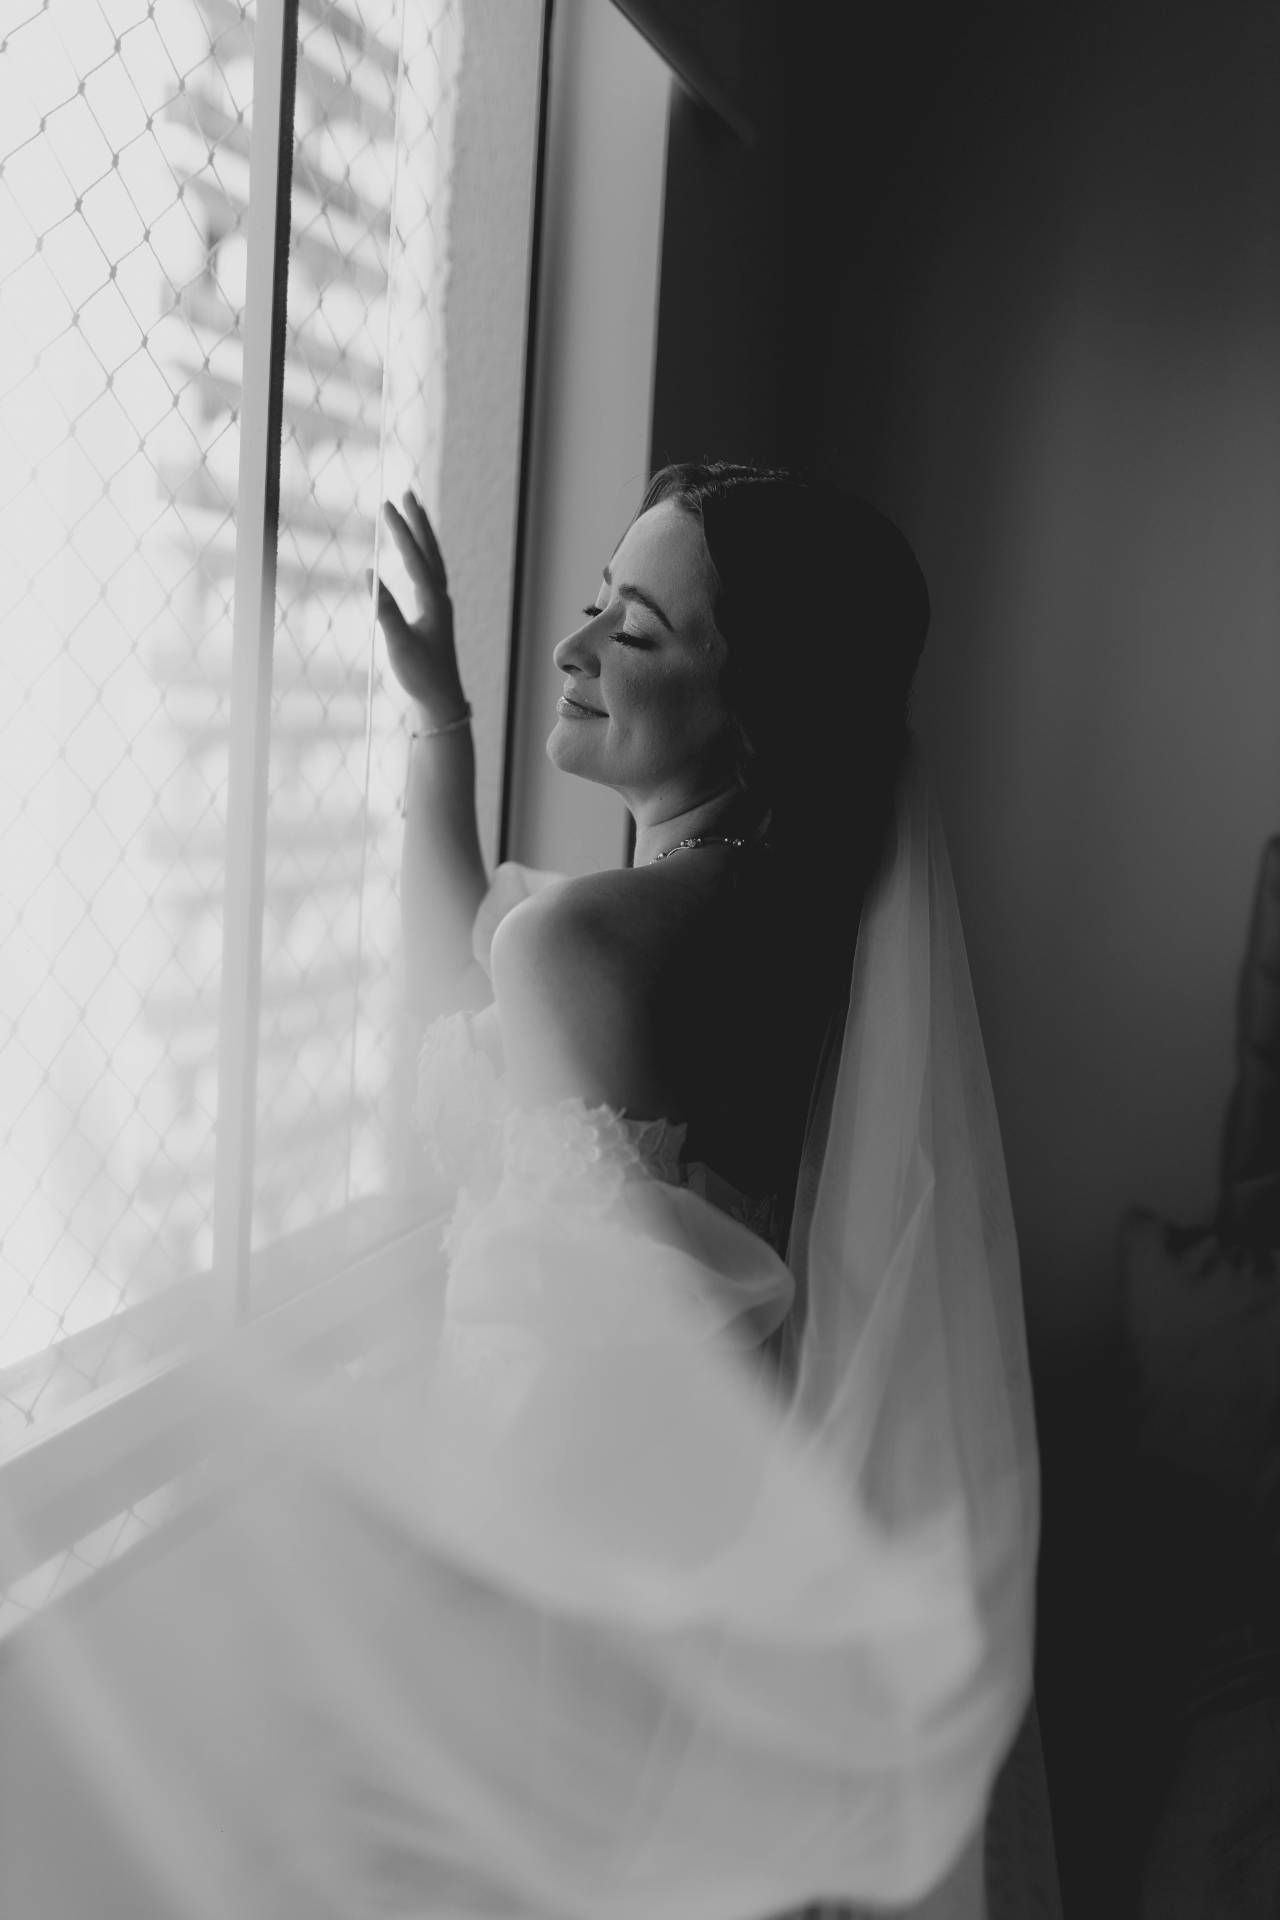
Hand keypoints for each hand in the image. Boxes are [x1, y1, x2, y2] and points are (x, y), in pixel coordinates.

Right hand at [370, 490, 467, 722]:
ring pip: (432, 560)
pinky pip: (429, 573)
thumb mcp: (399, 644)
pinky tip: (412, 553)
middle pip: (430, 550)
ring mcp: (439, 605)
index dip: (400, 531)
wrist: (441, 700)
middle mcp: (440, 598)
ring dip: (421, 535)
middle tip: (406, 493)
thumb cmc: (420, 675)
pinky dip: (421, 555)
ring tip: (411, 512)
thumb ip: (384, 609)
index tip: (385, 505)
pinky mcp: (435, 614)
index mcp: (433, 602)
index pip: (415, 558)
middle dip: (417, 521)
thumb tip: (369, 574)